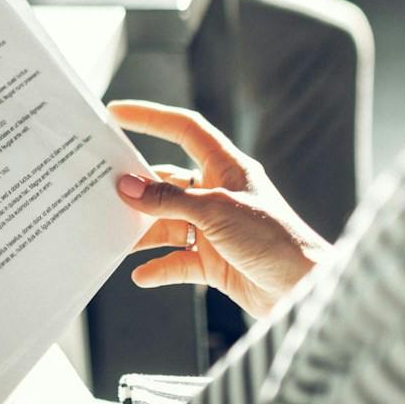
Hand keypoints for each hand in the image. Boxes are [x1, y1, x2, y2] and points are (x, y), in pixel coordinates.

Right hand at [108, 100, 328, 317]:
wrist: (305, 290)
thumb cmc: (274, 239)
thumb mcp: (216, 212)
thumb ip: (168, 200)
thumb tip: (126, 187)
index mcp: (226, 168)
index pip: (184, 129)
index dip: (151, 117)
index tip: (116, 113)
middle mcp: (217, 194)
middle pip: (167, 181)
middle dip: (136, 186)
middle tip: (100, 186)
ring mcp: (215, 228)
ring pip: (167, 223)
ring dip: (142, 230)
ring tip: (112, 235)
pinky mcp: (215, 261)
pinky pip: (178, 261)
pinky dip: (159, 267)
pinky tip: (140, 275)